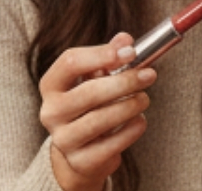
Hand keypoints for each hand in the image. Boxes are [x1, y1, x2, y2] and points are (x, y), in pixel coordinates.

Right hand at [38, 33, 157, 190]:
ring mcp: (64, 139)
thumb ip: (109, 58)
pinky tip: (140, 120)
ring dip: (130, 105)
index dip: (102, 54)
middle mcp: (51, 112)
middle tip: (149, 75)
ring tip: (144, 98)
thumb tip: (125, 40)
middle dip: (124, 81)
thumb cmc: (90, 107)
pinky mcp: (81, 161)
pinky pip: (112, 144)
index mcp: (51, 85)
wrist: (80, 153)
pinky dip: (132, 130)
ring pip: (102, 119)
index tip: (131, 52)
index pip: (70, 62)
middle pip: (89, 92)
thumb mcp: (94, 79)